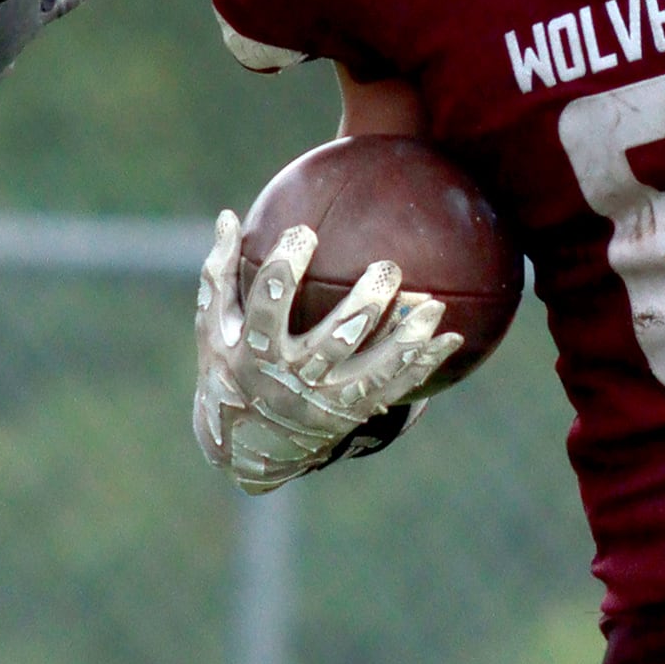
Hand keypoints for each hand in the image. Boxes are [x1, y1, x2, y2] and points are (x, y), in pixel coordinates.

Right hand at [192, 211, 461, 493]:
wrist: (249, 448)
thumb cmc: (228, 371)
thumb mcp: (213, 329)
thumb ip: (220, 274)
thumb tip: (227, 215)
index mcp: (256, 352)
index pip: (269, 305)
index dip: (286, 268)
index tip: (304, 232)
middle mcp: (294, 378)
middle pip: (335, 339)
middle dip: (364, 304)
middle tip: (388, 268)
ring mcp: (326, 398)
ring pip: (375, 368)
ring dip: (407, 338)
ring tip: (436, 305)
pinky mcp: (351, 411)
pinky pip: (395, 387)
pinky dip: (424, 364)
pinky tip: (451, 339)